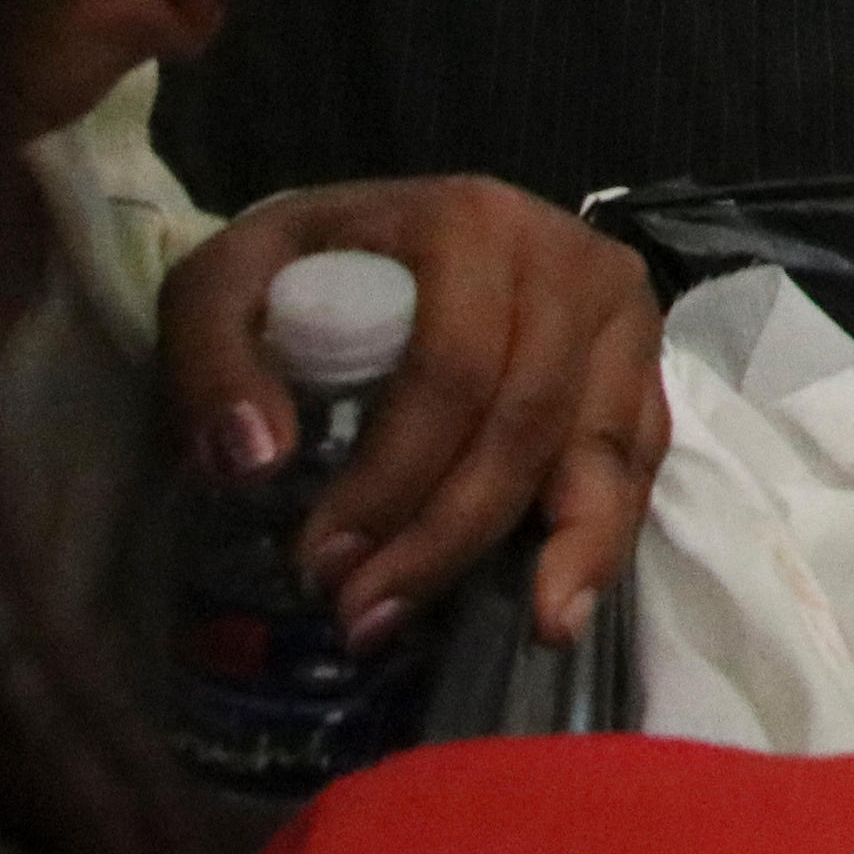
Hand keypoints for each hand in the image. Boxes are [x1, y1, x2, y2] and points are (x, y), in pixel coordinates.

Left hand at [161, 177, 667, 650]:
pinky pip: (641, 456)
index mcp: (470, 224)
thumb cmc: (305, 273)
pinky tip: (566, 602)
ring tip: (532, 629)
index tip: (321, 563)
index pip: (450, 369)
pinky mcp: (642, 360)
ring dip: (561, 548)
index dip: (391, 477)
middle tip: (369, 614)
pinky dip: (610, 532)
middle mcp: (567, 256)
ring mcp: (619, 310)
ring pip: (602, 444)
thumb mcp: (223, 288)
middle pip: (527, 417)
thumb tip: (255, 461)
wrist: (383, 244)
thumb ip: (211, 360)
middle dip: (449, 531)